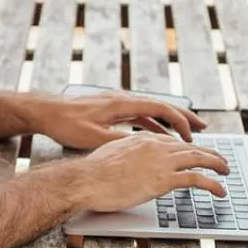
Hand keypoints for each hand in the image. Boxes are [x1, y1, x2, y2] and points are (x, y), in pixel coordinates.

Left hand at [24, 90, 206, 149]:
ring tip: (187, 133)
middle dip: (183, 117)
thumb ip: (120, 141)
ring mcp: (117, 103)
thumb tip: (143, 148)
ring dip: (170, 121)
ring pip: (151, 110)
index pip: (160, 108)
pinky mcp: (111, 108)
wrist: (45, 111)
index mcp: (122, 104)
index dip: (180, 121)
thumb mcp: (93, 137)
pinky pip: (140, 115)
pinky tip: (160, 134)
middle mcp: (122, 99)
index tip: (193, 135)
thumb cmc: (66, 123)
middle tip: (203, 128)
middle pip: (161, 106)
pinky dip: (155, 123)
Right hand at [60, 133, 228, 213]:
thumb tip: (127, 166)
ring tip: (226, 170)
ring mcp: (161, 161)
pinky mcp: (164, 179)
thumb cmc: (92, 172)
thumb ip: (125, 157)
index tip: (194, 152)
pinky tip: (219, 190)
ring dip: (216, 164)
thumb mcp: (110, 155)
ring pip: (198, 159)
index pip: (172, 141)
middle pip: (190, 147)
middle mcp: (155, 146)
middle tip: (219, 159)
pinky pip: (196, 179)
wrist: (87, 180)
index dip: (187, 147)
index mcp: (142, 139)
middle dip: (208, 153)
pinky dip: (212, 184)